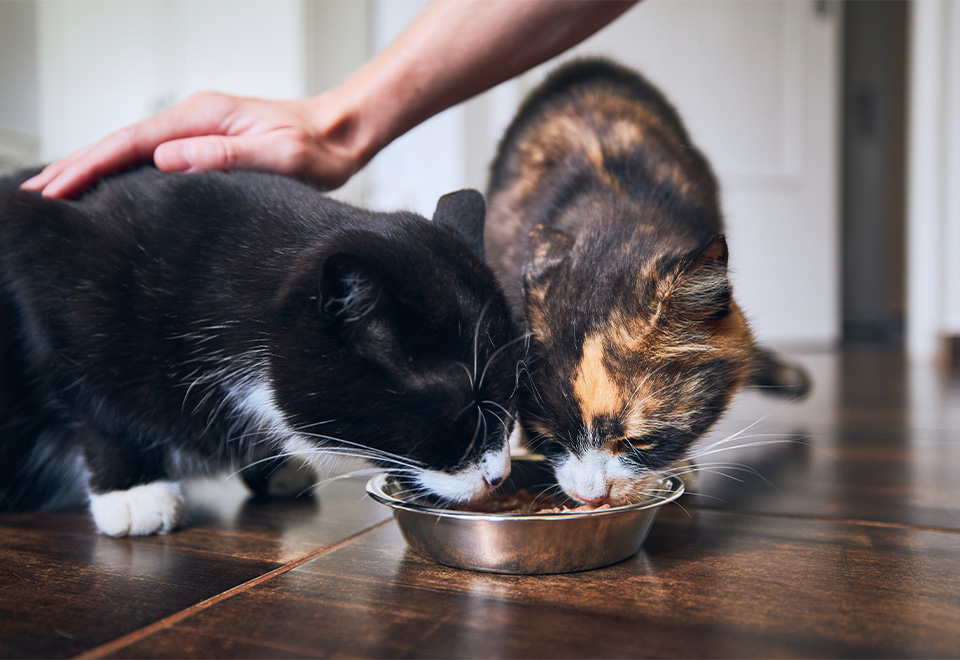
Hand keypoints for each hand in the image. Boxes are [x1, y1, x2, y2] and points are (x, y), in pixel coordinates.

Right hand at [20, 90, 370, 198]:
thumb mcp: (277, 155)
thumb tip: (166, 159)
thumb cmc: (317, 149)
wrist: (341, 133)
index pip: (130, 142)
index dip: (88, 165)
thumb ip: (225, 156)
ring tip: (58, 190)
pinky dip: (122, 168)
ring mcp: (199, 128)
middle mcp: (194, 117)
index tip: (55, 188)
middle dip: (76, 166)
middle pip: (120, 141)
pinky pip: (152, 154)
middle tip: (36, 194)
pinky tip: (110, 185)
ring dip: (93, 167)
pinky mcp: (208, 141)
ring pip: (132, 148)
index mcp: (202, 117)